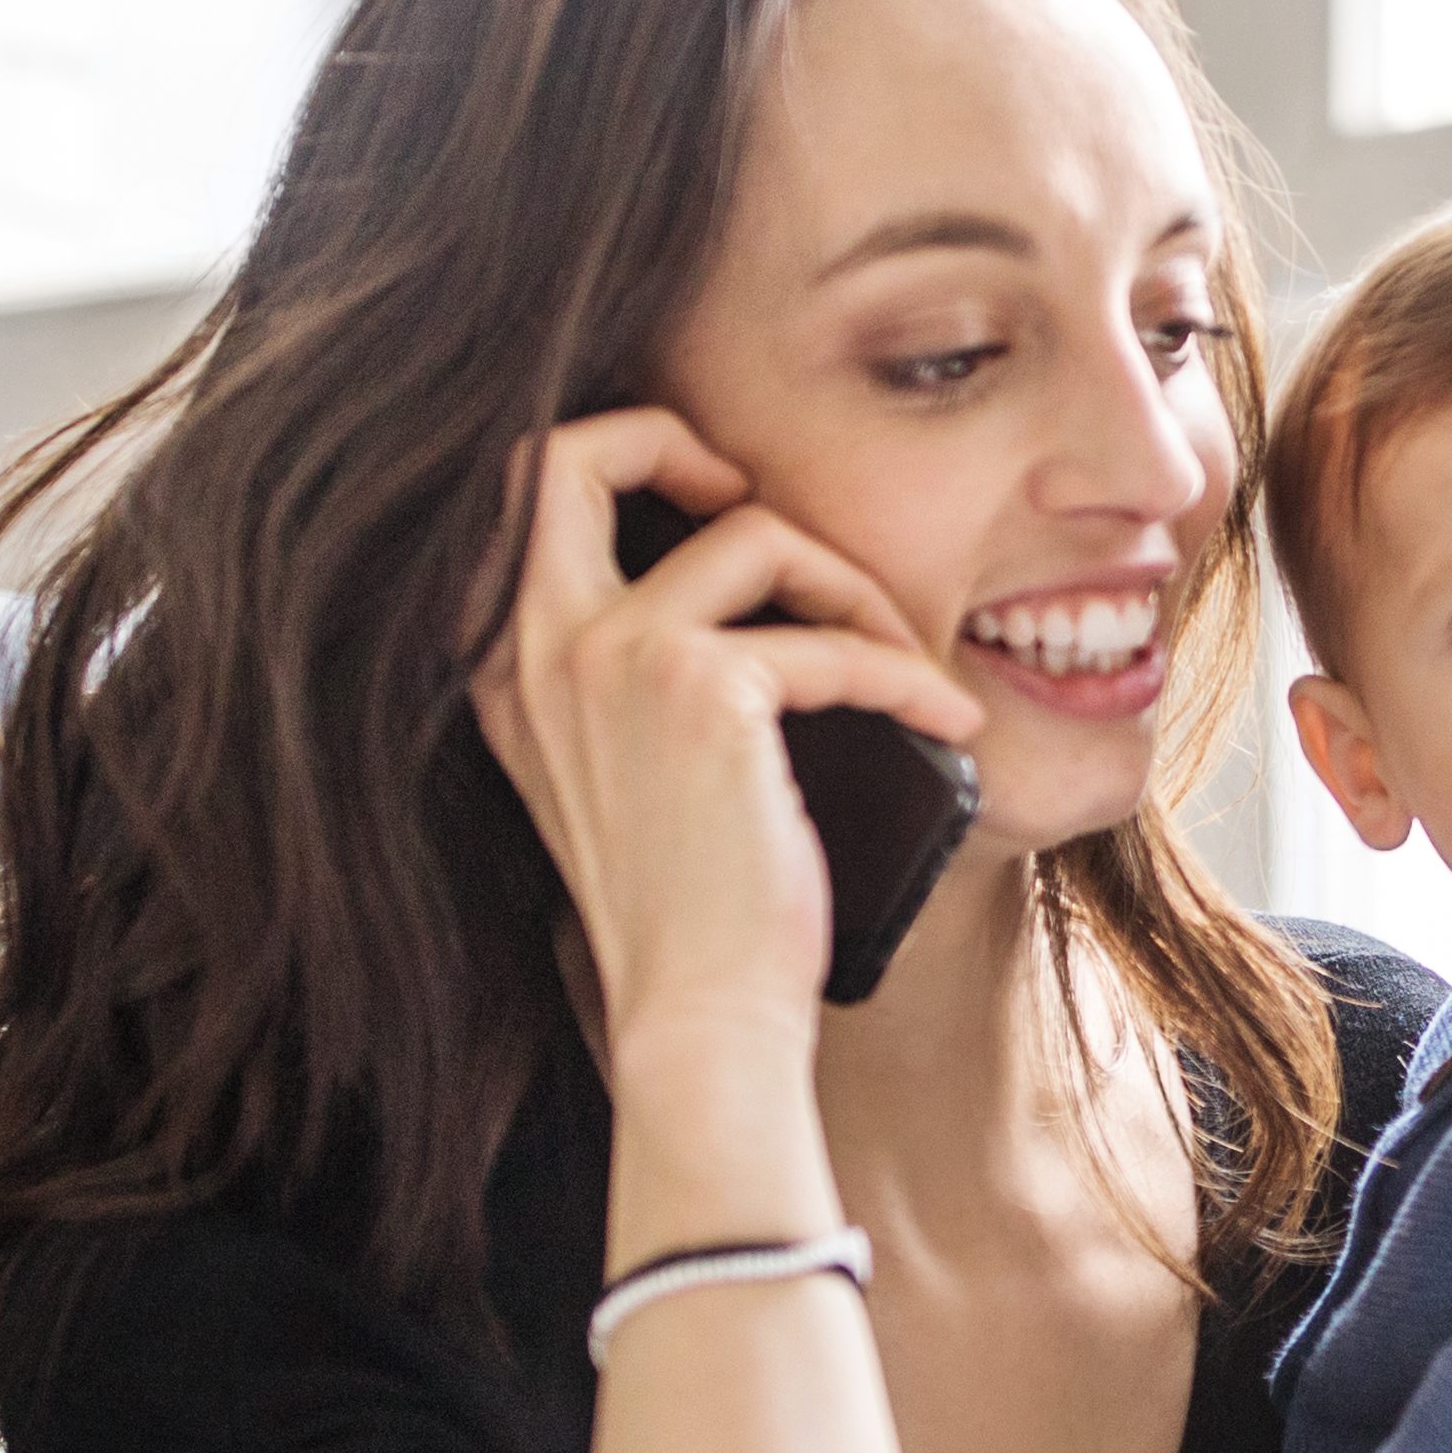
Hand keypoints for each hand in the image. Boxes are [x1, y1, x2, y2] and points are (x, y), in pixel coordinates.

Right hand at [469, 408, 980, 1062]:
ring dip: (850, 584)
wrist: (699, 1011)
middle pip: (570, 453)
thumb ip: (624, 678)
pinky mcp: (703, 690)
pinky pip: (831, 639)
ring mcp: (610, 660)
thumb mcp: (616, 774)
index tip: (711, 502)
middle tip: (766, 504)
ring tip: (904, 657)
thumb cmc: (685, 913)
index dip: (615, 458)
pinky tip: (948, 721)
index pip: (517, 493)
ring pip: (751, 535)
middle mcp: (532, 649)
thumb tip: (736, 602)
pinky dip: (905, 675)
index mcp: (503, 668)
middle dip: (677, 441)